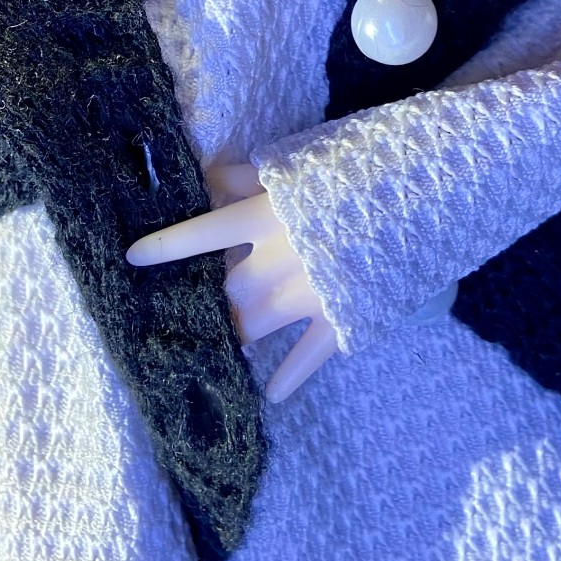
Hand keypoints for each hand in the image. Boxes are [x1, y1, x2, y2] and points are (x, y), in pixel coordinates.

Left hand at [126, 159, 337, 402]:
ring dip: (235, 334)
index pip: (201, 234)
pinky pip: (307, 356)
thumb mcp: (303, 165)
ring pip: (253, 325)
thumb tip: (209, 178)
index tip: (132, 257)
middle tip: (190, 310)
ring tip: (222, 343)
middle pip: (226, 291)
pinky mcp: (343, 317)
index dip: (164, 246)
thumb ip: (251, 176)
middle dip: (208, 301)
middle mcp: (279, 259)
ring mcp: (310, 293)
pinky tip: (274, 395)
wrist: (428, 192)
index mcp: (266, 215)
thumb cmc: (360, 172)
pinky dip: (288, 377)